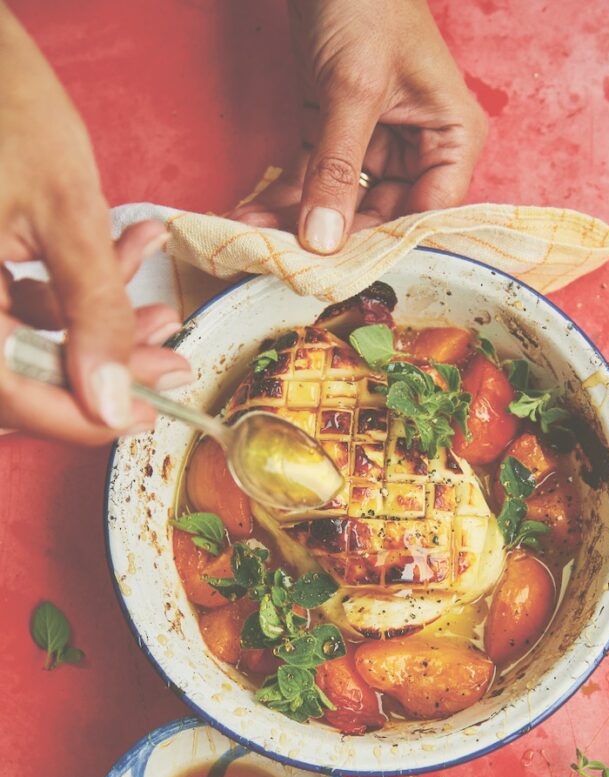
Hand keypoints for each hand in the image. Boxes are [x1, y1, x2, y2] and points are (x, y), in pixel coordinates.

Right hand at [0, 4, 188, 442]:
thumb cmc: (3, 101)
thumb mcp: (65, 213)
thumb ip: (93, 314)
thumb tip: (113, 404)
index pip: (8, 392)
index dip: (77, 418)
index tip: (140, 417)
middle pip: (22, 372)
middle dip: (103, 368)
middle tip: (167, 361)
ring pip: (30, 339)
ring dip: (99, 326)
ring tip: (160, 308)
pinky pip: (22, 300)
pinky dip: (75, 289)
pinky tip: (127, 255)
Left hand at [231, 0, 486, 253]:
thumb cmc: (364, 1)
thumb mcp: (354, 88)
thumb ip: (340, 168)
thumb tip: (324, 243)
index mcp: (451, 140)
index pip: (428, 217)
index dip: (386, 249)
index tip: (341, 278)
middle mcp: (419, 152)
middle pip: (379, 220)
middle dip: (329, 243)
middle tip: (283, 266)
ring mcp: (375, 149)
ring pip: (339, 207)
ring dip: (295, 226)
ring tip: (252, 244)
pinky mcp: (334, 139)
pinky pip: (311, 181)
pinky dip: (281, 199)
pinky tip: (248, 217)